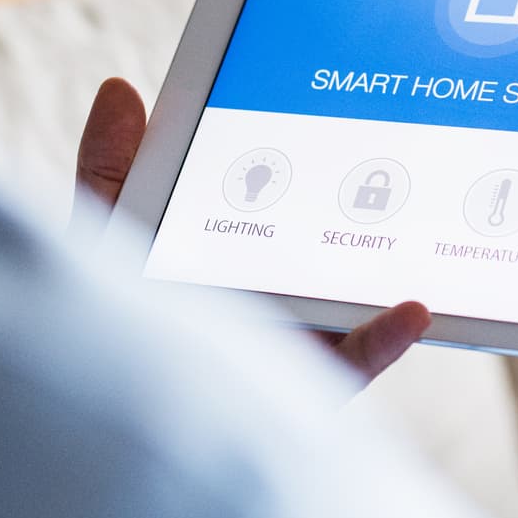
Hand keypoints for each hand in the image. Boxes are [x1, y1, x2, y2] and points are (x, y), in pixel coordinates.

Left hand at [72, 78, 428, 387]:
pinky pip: (354, 364)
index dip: (295, 146)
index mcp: (224, 249)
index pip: (267, 191)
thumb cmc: (103, 334)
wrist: (99, 429)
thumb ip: (108, 171)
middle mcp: (265, 291)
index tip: (325, 97)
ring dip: (385, 261)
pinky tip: (410, 309)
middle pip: (322, 238)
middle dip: (362, 195)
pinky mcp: (303, 388)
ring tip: (418, 221)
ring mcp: (291, 339)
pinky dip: (384, 338)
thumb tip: (120, 87)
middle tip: (399, 147)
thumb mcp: (101, 241)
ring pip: (350, 296)